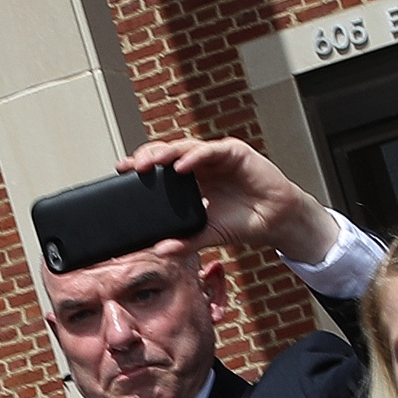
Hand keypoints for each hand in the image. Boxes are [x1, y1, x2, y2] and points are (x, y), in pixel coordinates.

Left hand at [116, 135, 337, 265]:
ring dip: (167, 154)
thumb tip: (161, 250)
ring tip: (152, 163)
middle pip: (168, 153)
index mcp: (191, 180)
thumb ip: (186, 241)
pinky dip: (195, 157)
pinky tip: (182, 165)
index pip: (161, 168)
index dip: (142, 168)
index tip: (121, 172)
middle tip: (131, 168)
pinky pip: (210, 151)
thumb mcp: (209, 234)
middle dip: (148, 158)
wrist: (276, 222)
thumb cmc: (244, 222)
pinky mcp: (234, 152)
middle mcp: (201, 164)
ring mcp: (217, 156)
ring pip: (186, 147)